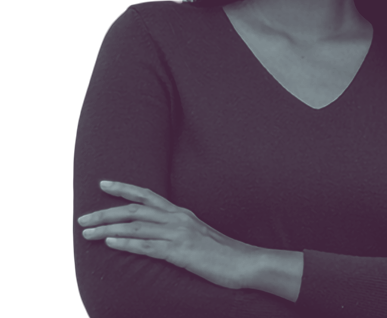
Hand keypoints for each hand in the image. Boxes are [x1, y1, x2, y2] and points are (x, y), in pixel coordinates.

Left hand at [78, 181, 258, 289]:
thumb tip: (160, 232)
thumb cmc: (222, 252)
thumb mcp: (198, 234)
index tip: (102, 184)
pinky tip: (110, 243)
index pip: (147, 195)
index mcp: (181, 213)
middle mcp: (177, 218)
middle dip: (105, 212)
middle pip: (135, 210)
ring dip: (108, 229)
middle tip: (82, 218)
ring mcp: (179, 234)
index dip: (123, 188)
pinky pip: (148, 246)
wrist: (245, 262)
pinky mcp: (180, 253)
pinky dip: (126, 243)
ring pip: (136, 227)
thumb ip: (179, 229)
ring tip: (86, 233)